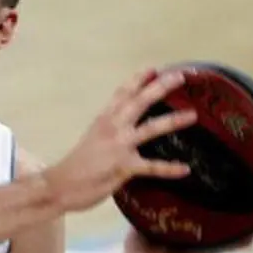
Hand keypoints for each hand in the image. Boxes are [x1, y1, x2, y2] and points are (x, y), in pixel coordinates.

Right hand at [44, 68, 197, 212]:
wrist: (60, 185)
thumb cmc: (78, 164)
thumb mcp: (94, 138)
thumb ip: (112, 130)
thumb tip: (130, 125)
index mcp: (104, 119)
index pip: (122, 93)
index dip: (138, 80)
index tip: (154, 68)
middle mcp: (112, 127)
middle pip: (139, 102)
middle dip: (160, 88)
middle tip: (180, 76)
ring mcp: (118, 146)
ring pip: (150, 129)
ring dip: (173, 121)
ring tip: (193, 115)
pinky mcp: (123, 166)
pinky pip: (151, 167)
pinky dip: (169, 168)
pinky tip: (185, 169)